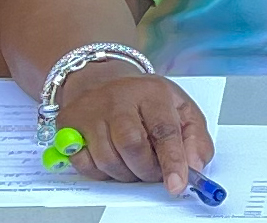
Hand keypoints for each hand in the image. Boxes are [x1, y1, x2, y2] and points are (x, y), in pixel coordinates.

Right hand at [57, 64, 214, 196]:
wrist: (103, 80)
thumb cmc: (144, 99)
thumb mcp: (179, 107)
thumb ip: (194, 137)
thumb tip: (196, 165)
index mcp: (153, 92)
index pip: (164, 130)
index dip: (173, 160)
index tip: (177, 185)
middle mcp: (120, 99)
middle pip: (133, 146)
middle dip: (146, 170)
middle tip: (154, 173)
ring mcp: (92, 111)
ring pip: (108, 160)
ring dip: (125, 174)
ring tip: (134, 163)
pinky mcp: (70, 124)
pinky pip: (85, 165)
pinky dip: (100, 172)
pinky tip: (111, 158)